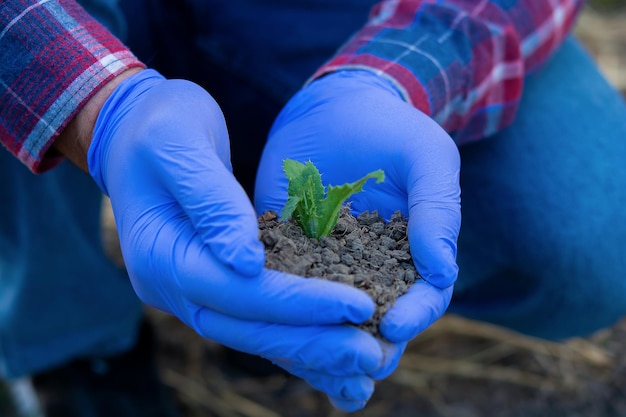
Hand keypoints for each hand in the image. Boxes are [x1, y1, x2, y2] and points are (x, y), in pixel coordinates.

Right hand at [87, 69, 391, 408]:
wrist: (136, 131)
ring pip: (256, 333)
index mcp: (160, 255)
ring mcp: (191, 290)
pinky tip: (337, 346)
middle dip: (313, 341)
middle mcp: (173, 286)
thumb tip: (247, 263)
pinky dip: (297, 335)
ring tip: (367, 359)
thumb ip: (212, 201)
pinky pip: (258, 318)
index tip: (358, 305)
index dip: (299, 303)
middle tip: (372, 354)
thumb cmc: (158, 127)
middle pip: (249, 327)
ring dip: (311, 348)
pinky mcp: (214, 283)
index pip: (238, 292)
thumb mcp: (177, 144)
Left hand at [255, 70, 460, 370]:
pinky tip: (269, 336)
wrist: (331, 107)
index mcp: (413, 253)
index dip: (414, 316)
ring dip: (324, 350)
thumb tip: (442, 270)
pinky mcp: (285, 253)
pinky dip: (279, 317)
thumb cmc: (388, 128)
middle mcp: (370, 268)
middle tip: (357, 370)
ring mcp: (325, 264)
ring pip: (327, 318)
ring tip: (319, 376)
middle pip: (374, 322)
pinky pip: (283, 290)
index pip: (422, 297)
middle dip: (368, 350)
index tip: (393, 326)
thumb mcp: (425, 155)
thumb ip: (437, 208)